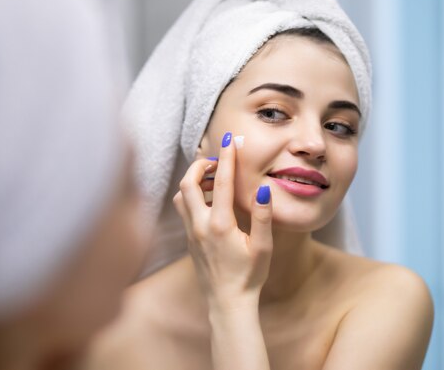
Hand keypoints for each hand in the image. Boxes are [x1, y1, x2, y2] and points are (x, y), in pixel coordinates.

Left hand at [173, 132, 272, 308]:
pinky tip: (209, 200)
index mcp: (221, 225)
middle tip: (217, 160)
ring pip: (181, 195)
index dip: (226, 157)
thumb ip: (262, 216)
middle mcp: (200, 225)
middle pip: (188, 182)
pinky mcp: (188, 240)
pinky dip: (191, 195)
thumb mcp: (263, 247)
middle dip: (201, 165)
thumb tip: (262, 190)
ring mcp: (191, 232)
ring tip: (214, 180)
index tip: (230, 139)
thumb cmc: (249, 277)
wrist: (227, 303)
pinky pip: (183, 208)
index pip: (222, 182)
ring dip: (193, 181)